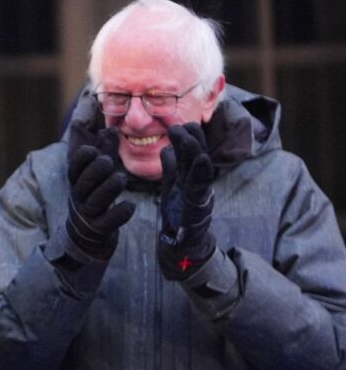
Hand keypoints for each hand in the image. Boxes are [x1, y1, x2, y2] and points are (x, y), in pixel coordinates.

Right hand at [63, 126, 134, 263]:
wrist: (87, 235)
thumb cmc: (95, 195)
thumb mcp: (97, 174)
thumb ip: (105, 152)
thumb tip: (112, 129)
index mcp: (78, 181)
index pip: (74, 168)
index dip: (81, 159)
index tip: (92, 150)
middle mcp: (79, 196)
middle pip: (83, 182)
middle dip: (95, 170)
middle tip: (108, 162)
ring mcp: (88, 214)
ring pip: (95, 201)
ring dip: (108, 188)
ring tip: (121, 178)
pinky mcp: (99, 230)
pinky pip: (107, 222)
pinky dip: (119, 214)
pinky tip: (130, 206)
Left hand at [158, 123, 215, 279]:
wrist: (181, 246)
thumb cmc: (178, 216)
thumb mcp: (171, 188)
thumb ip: (170, 170)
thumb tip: (166, 150)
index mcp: (189, 177)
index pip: (190, 152)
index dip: (186, 137)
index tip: (178, 122)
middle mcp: (197, 183)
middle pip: (197, 155)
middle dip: (191, 138)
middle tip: (179, 124)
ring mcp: (200, 194)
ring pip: (200, 167)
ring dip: (193, 148)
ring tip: (186, 132)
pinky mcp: (199, 207)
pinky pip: (201, 188)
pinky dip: (203, 172)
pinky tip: (202, 159)